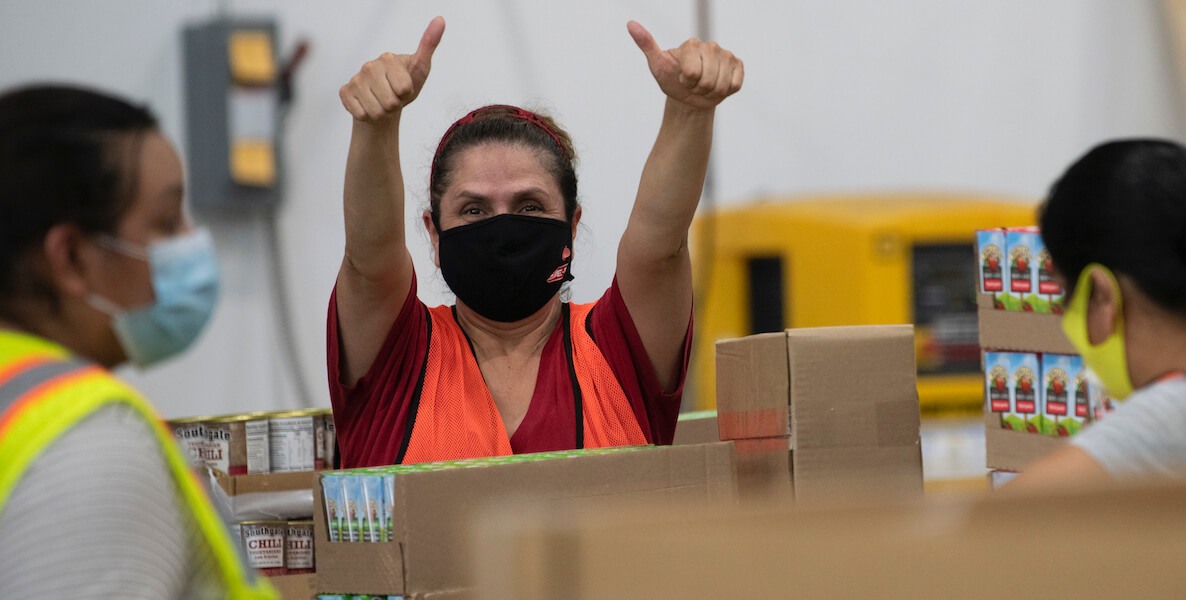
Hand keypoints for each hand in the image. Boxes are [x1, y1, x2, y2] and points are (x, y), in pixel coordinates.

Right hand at [340, 17, 445, 121]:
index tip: (403, 89)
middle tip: (392, 97)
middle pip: (390, 102)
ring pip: (375, 111)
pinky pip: (361, 114)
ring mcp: (356, 79)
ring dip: (382, 112)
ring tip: (382, 102)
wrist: (384, 103)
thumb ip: (429, 45)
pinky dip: (368, 116)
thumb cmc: (404, 85)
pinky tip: (369, 105)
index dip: (406, 94)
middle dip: (394, 105)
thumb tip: (440, 20)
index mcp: (388, 58)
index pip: (404, 89)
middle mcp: (369, 66)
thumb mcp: (420, 67)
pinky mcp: (345, 92)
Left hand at [627, 21, 742, 109]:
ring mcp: (726, 55)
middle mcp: (710, 46)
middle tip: (693, 85)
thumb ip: (646, 44)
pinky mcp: (738, 65)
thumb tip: (630, 24)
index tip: (681, 78)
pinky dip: (726, 92)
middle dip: (698, 89)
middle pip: (707, 80)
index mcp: (691, 44)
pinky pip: (735, 85)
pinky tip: (718, 86)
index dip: (686, 82)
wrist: (688, 96)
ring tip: (703, 87)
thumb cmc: (671, 79)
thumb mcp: (657, 65)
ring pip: (721, 84)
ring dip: (711, 92)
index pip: (691, 73)